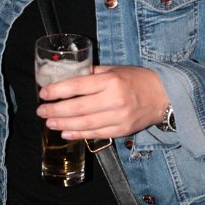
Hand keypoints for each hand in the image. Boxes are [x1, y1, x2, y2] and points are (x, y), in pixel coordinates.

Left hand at [37, 65, 168, 139]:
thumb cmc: (137, 79)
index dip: (58, 91)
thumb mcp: (115, 70)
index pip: (78, 86)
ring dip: (63, 124)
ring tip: (49, 122)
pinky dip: (79, 134)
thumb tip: (69, 77)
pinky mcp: (122, 131)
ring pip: (85, 124)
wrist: (163, 96)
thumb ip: (93, 74)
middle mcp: (114, 100)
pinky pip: (96, 134)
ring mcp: (118, 117)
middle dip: (56, 110)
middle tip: (41, 111)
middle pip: (78, 108)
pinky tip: (66, 132)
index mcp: (111, 81)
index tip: (43, 94)